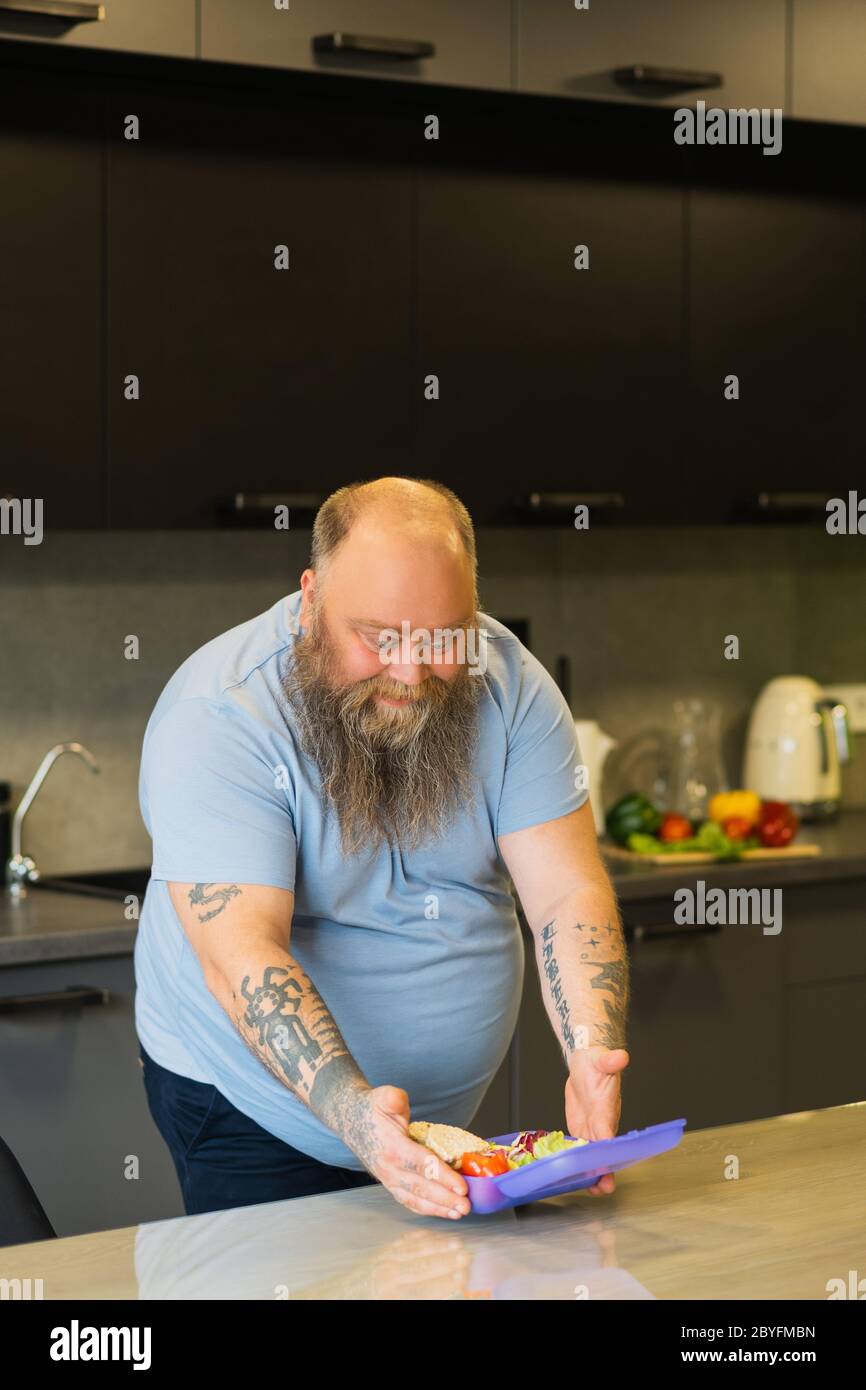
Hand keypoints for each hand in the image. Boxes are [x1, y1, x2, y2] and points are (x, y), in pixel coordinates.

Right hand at [343, 1084, 471, 1219]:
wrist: (351, 1121)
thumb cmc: (371, 1109)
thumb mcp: (382, 1096)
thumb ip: (393, 1099)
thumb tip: (400, 1102)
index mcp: (391, 1147)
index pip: (421, 1165)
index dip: (442, 1177)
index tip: (461, 1186)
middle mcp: (388, 1168)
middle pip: (420, 1187)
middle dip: (445, 1199)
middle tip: (466, 1205)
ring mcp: (388, 1179)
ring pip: (414, 1198)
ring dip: (438, 1208)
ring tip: (459, 1213)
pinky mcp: (390, 1184)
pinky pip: (408, 1200)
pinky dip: (426, 1209)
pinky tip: (443, 1212)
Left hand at [564, 1046, 629, 1196]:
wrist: (586, 1064)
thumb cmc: (597, 1062)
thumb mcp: (601, 1059)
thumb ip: (610, 1061)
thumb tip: (621, 1056)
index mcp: (606, 1109)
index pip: (607, 1131)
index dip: (606, 1148)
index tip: (605, 1164)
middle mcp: (602, 1123)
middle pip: (604, 1151)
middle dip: (605, 1170)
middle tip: (603, 1189)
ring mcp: (592, 1128)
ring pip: (593, 1154)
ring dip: (592, 1171)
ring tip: (590, 1189)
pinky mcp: (581, 1129)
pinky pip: (580, 1149)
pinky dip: (578, 1163)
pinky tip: (573, 1175)